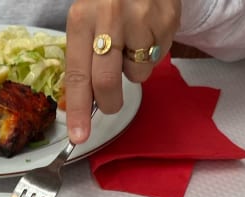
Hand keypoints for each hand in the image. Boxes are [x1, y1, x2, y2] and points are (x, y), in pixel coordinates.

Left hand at [64, 0, 179, 142]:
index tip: (79, 136)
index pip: (77, 75)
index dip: (79, 110)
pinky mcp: (166, 20)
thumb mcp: (87, 21)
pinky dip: (151, 54)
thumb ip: (83, 60)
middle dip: (109, 102)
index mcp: (82, 18)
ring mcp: (141, 17)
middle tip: (110, 103)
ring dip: (134, 70)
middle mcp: (109, 16)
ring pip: (137, 74)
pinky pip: (157, 60)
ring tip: (132, 44)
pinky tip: (148, 33)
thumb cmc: (109, 3)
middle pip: (106, 82)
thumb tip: (81, 105)